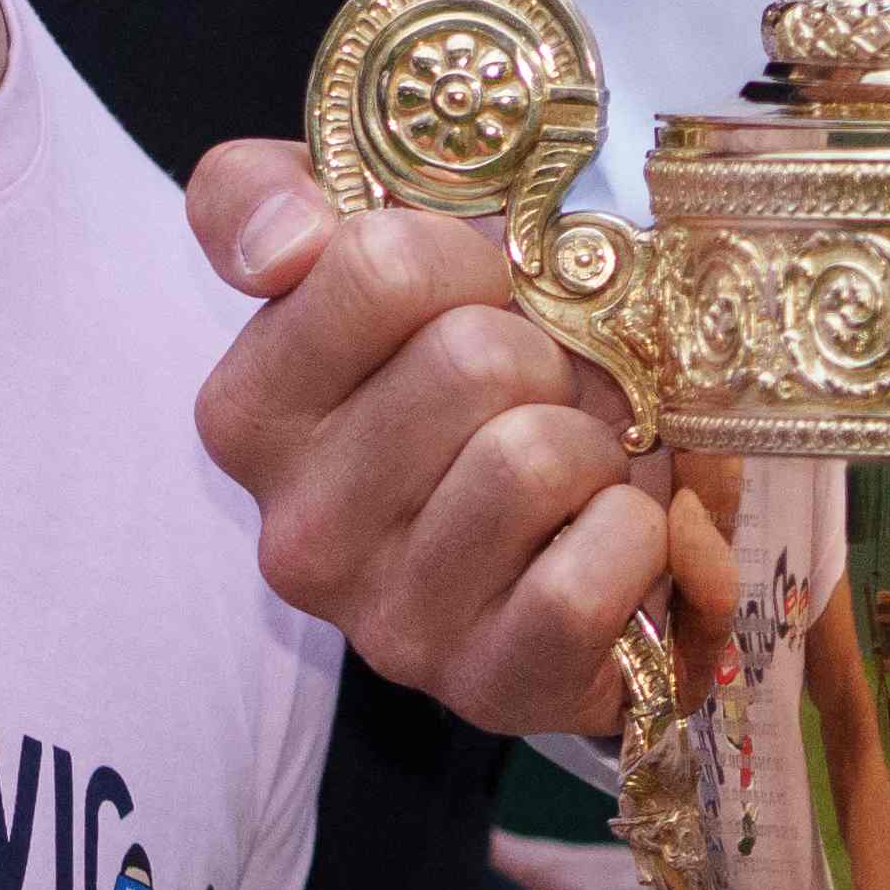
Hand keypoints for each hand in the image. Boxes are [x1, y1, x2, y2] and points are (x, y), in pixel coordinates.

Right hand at [183, 145, 672, 736]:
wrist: (554, 540)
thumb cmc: (458, 378)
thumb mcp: (358, 253)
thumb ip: (269, 200)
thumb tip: (284, 245)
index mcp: (251, 413)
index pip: (377, 267)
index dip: (467, 258)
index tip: (480, 294)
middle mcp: (296, 531)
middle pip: (473, 361)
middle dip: (545, 355)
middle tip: (545, 390)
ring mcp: (389, 624)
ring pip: (534, 460)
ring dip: (594, 444)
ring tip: (577, 463)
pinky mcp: (490, 688)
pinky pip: (590, 572)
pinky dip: (638, 533)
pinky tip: (605, 534)